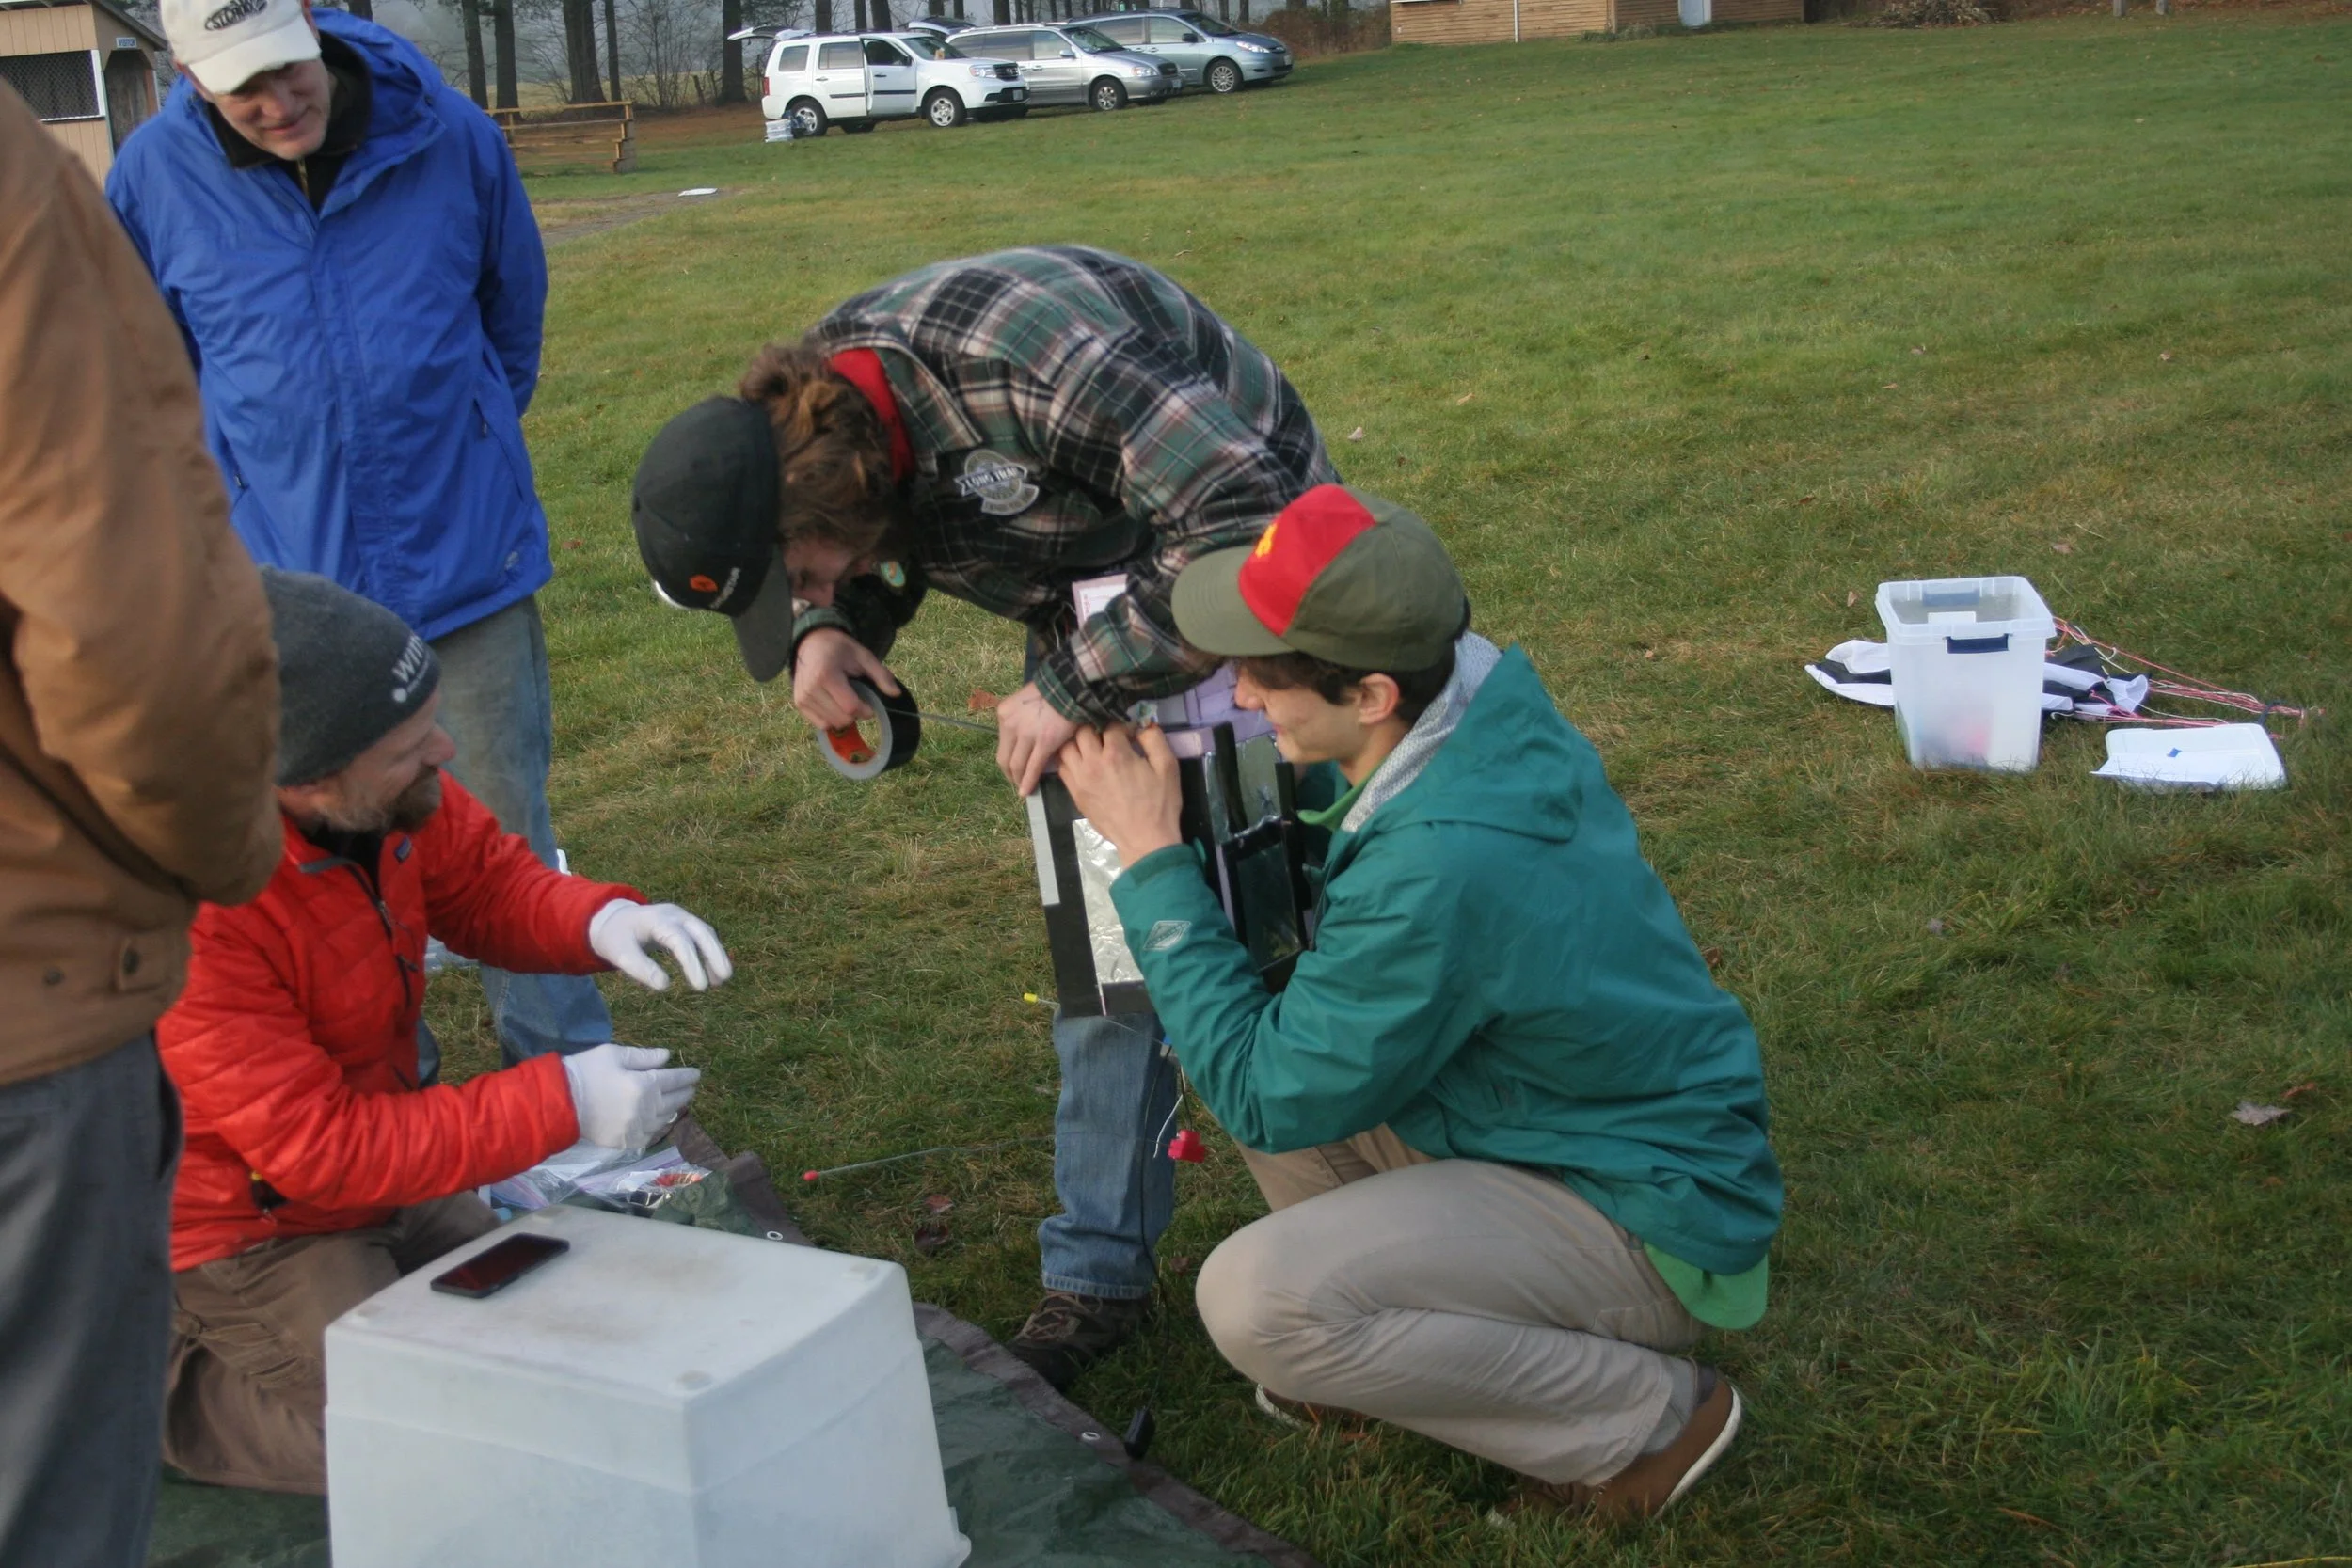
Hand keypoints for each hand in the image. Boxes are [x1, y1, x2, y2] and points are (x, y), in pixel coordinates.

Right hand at [561, 1043, 700, 1149]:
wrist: (559, 1102)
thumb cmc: (585, 1072)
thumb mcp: (614, 1054)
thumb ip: (643, 1057)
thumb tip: (667, 1057)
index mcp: (644, 1084)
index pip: (674, 1079)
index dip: (687, 1076)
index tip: (696, 1074)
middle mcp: (646, 1109)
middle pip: (674, 1100)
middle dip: (685, 1092)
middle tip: (691, 1087)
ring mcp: (637, 1128)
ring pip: (664, 1119)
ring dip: (674, 1109)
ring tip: (678, 1103)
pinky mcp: (625, 1142)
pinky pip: (650, 1136)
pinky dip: (658, 1127)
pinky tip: (659, 1122)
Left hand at [588, 900, 733, 991]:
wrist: (614, 919)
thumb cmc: (616, 938)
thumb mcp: (620, 954)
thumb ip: (640, 969)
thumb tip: (665, 986)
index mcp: (656, 920)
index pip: (679, 940)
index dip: (692, 962)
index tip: (700, 987)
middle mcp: (674, 914)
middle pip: (701, 931)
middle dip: (715, 954)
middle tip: (725, 978)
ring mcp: (682, 917)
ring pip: (706, 933)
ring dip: (716, 954)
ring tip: (721, 981)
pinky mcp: (685, 923)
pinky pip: (703, 936)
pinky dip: (710, 953)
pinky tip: (713, 973)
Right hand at [792, 627, 899, 731]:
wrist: (812, 642)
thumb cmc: (840, 649)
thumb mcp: (863, 656)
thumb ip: (880, 675)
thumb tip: (896, 694)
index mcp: (826, 675)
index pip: (851, 707)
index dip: (866, 710)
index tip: (869, 702)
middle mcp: (810, 689)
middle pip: (842, 719)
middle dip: (855, 714)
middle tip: (857, 698)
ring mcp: (802, 698)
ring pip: (831, 724)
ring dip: (843, 717)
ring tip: (844, 699)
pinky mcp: (798, 704)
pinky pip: (820, 724)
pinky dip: (831, 719)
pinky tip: (834, 704)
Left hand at [995, 681, 1081, 796]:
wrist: (1070, 685)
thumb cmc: (1052, 691)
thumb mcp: (1027, 701)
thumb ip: (1022, 719)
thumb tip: (1026, 739)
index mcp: (1004, 714)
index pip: (1002, 744)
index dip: (1007, 759)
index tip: (1012, 768)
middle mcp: (1010, 724)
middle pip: (1004, 758)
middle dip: (1010, 773)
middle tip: (1016, 782)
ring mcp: (1025, 734)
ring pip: (1017, 765)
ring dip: (1019, 780)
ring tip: (1022, 790)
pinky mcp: (1043, 743)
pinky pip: (1033, 767)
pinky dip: (1028, 782)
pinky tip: (1027, 791)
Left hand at [1056, 723, 1182, 865]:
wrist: (1144, 839)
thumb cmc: (1160, 804)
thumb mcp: (1168, 767)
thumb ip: (1154, 739)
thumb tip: (1141, 726)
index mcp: (1116, 754)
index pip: (1110, 724)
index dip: (1121, 725)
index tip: (1130, 735)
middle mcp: (1092, 763)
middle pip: (1082, 731)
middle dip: (1095, 728)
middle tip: (1107, 737)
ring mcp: (1080, 779)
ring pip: (1066, 748)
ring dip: (1077, 742)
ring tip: (1091, 748)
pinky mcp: (1075, 793)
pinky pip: (1062, 768)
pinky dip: (1069, 760)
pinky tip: (1083, 763)